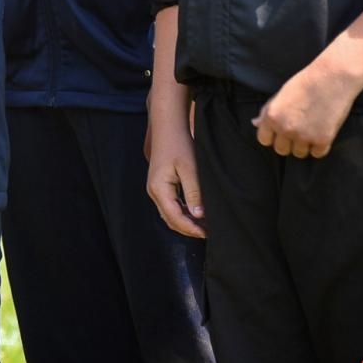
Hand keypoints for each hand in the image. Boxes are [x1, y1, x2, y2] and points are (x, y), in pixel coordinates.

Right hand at [146, 102, 205, 238]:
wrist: (168, 127)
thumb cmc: (179, 145)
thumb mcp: (190, 169)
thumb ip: (194, 193)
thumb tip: (199, 216)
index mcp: (159, 189)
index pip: (175, 218)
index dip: (191, 229)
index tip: (208, 234)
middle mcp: (154, 191)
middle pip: (170, 219)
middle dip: (189, 229)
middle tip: (209, 233)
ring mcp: (155, 189)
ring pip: (170, 214)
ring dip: (186, 222)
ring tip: (205, 226)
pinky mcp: (160, 185)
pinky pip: (170, 205)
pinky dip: (183, 213)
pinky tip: (197, 213)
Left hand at [253, 60, 360, 158]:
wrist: (332, 78)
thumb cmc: (304, 83)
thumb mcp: (280, 95)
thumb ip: (266, 111)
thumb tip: (255, 124)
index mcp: (272, 117)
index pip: (264, 140)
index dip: (273, 136)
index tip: (281, 131)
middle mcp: (285, 128)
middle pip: (281, 150)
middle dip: (288, 143)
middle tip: (299, 129)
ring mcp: (304, 135)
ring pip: (299, 154)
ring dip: (305, 145)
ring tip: (311, 128)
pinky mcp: (323, 140)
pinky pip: (317, 154)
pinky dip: (320, 147)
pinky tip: (322, 131)